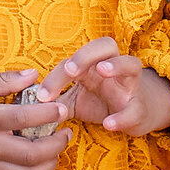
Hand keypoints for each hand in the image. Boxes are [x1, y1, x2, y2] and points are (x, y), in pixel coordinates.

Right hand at [0, 69, 72, 169]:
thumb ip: (5, 81)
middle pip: (30, 154)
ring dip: (49, 164)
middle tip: (67, 132)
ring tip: (58, 148)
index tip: (62, 107)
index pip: (24, 119)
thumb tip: (34, 74)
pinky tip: (41, 159)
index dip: (48, 114)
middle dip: (55, 144)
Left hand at [35, 37, 169, 137]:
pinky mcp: (140, 108)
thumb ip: (57, 98)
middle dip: (86, 55)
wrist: (135, 114)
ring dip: (117, 65)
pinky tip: (109, 123)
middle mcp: (114, 68)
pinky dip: (123, 116)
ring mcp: (130, 85)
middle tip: (70, 70)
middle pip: (105, 46)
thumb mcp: (75, 99)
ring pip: (131, 64)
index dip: (57, 75)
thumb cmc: (100, 100)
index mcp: (94, 64)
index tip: (43, 95)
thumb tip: (30, 104)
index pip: (74, 60)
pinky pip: (135, 108)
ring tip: (102, 71)